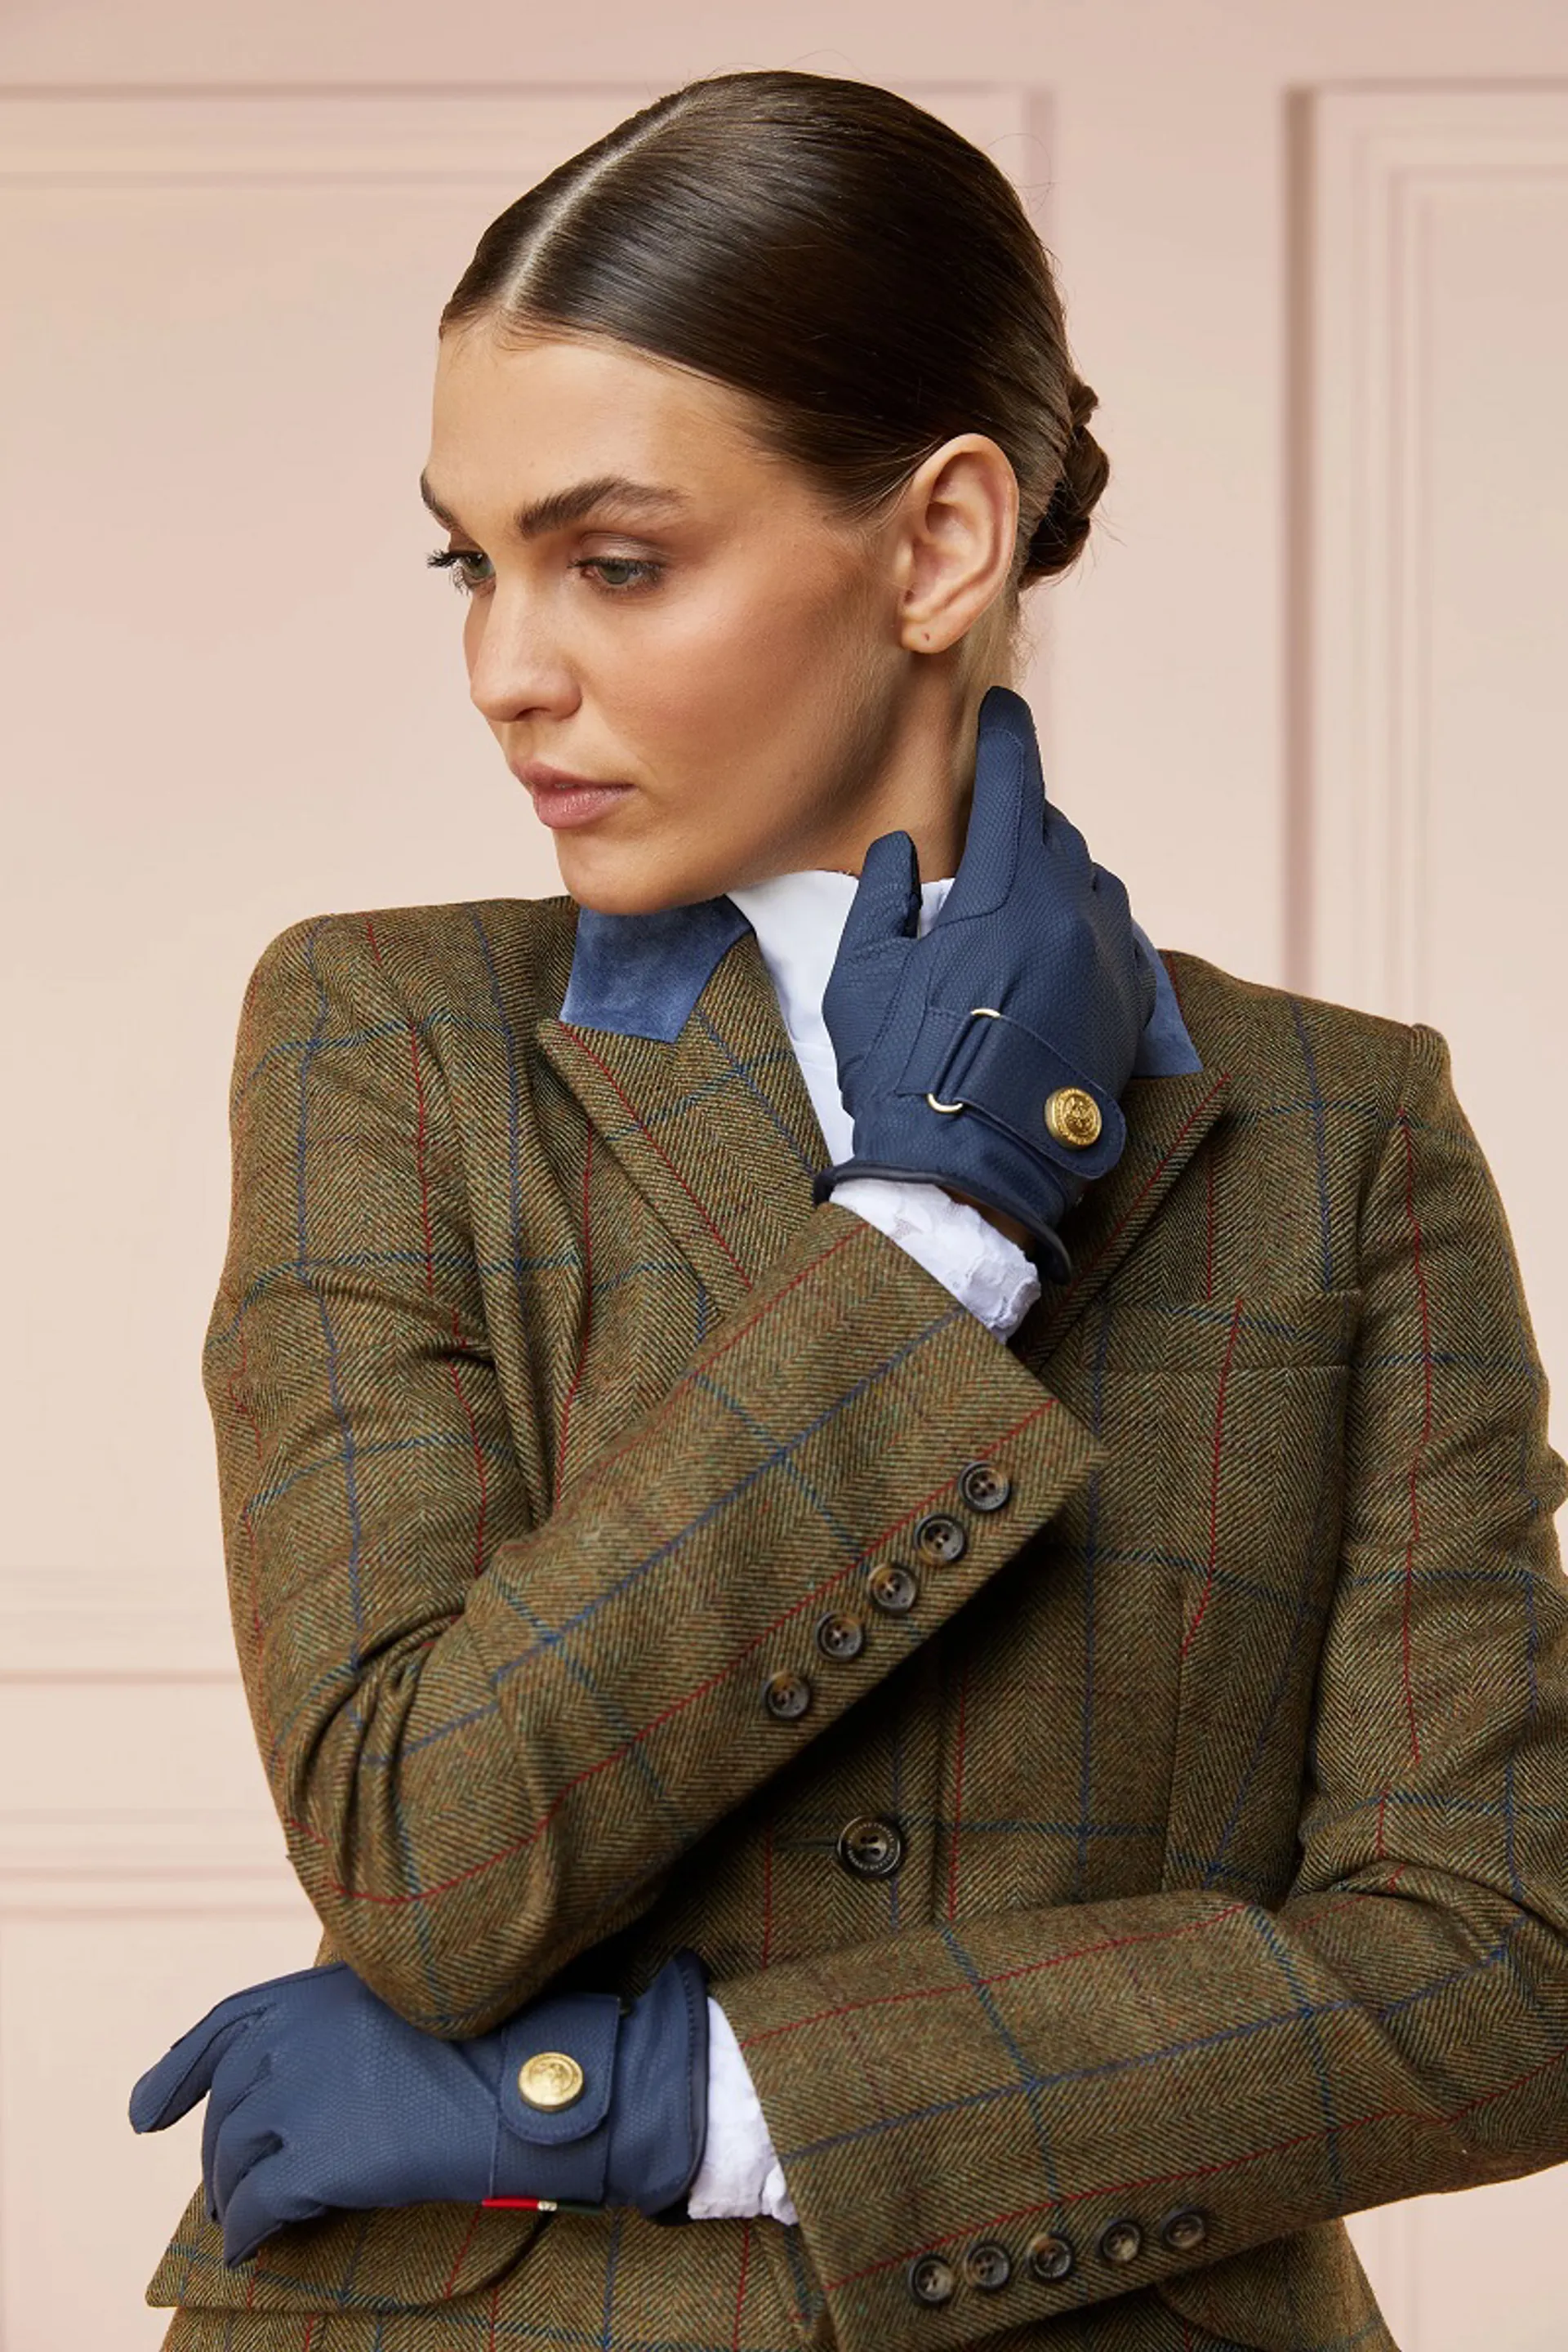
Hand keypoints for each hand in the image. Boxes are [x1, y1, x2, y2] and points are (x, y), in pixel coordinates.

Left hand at [128, 1948, 708, 2266]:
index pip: (225, 2025)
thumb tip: (327, 2070)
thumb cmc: (502, 2042)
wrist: (537, 2084)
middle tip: (225, 2185)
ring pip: (231, 2157)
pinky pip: (256, 2206)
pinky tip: (253, 2249)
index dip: (178, 2070)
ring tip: (242, 2219)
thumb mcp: (417, 2004)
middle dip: (217, 2147)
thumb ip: (359, 2025)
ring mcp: (300, 2096)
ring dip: (230, 2193)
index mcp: (321, 1990)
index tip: (148, 2110)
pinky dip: (247, 2231)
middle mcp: (297, 2035)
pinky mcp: (314, 2160)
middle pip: (227, 2101)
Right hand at [813, 686, 1155, 1279]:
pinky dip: (1088, 934)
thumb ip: (884, 899)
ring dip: (1060, 881)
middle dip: (1023, 825)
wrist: (972, 1170)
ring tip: (1019, 908)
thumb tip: (901, 852)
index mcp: (1006, 894)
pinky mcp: (1131, 1014)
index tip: (1003, 709)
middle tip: (989, 839)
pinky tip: (1056, 958)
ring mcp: (1110, 965)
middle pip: (1058, 836)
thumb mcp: (864, 977)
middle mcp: (1072, 916)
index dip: (1008, 738)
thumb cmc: (904, 1072)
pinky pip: (1119, 946)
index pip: (1017, 784)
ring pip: (1095, 887)